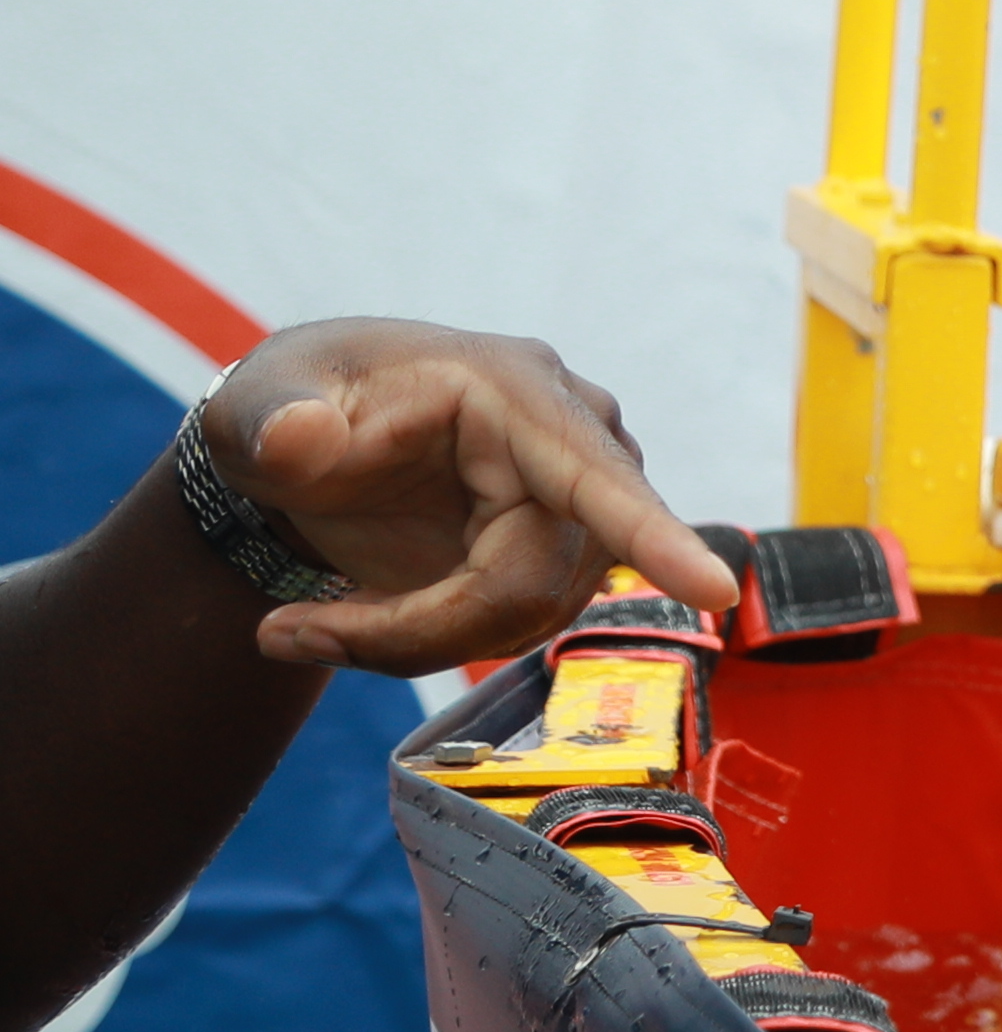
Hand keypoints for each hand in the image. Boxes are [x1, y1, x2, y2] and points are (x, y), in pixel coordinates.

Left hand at [200, 318, 735, 672]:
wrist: (308, 444)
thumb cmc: (293, 408)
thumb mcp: (255, 403)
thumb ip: (271, 418)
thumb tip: (299, 441)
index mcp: (512, 390)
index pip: (593, 473)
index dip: (654, 537)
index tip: (715, 592)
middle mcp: (572, 440)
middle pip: (534, 581)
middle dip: (413, 631)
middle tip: (288, 634)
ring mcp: (578, 499)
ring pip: (529, 615)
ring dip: (415, 641)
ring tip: (308, 623)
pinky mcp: (565, 547)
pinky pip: (519, 623)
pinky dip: (432, 639)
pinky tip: (363, 616)